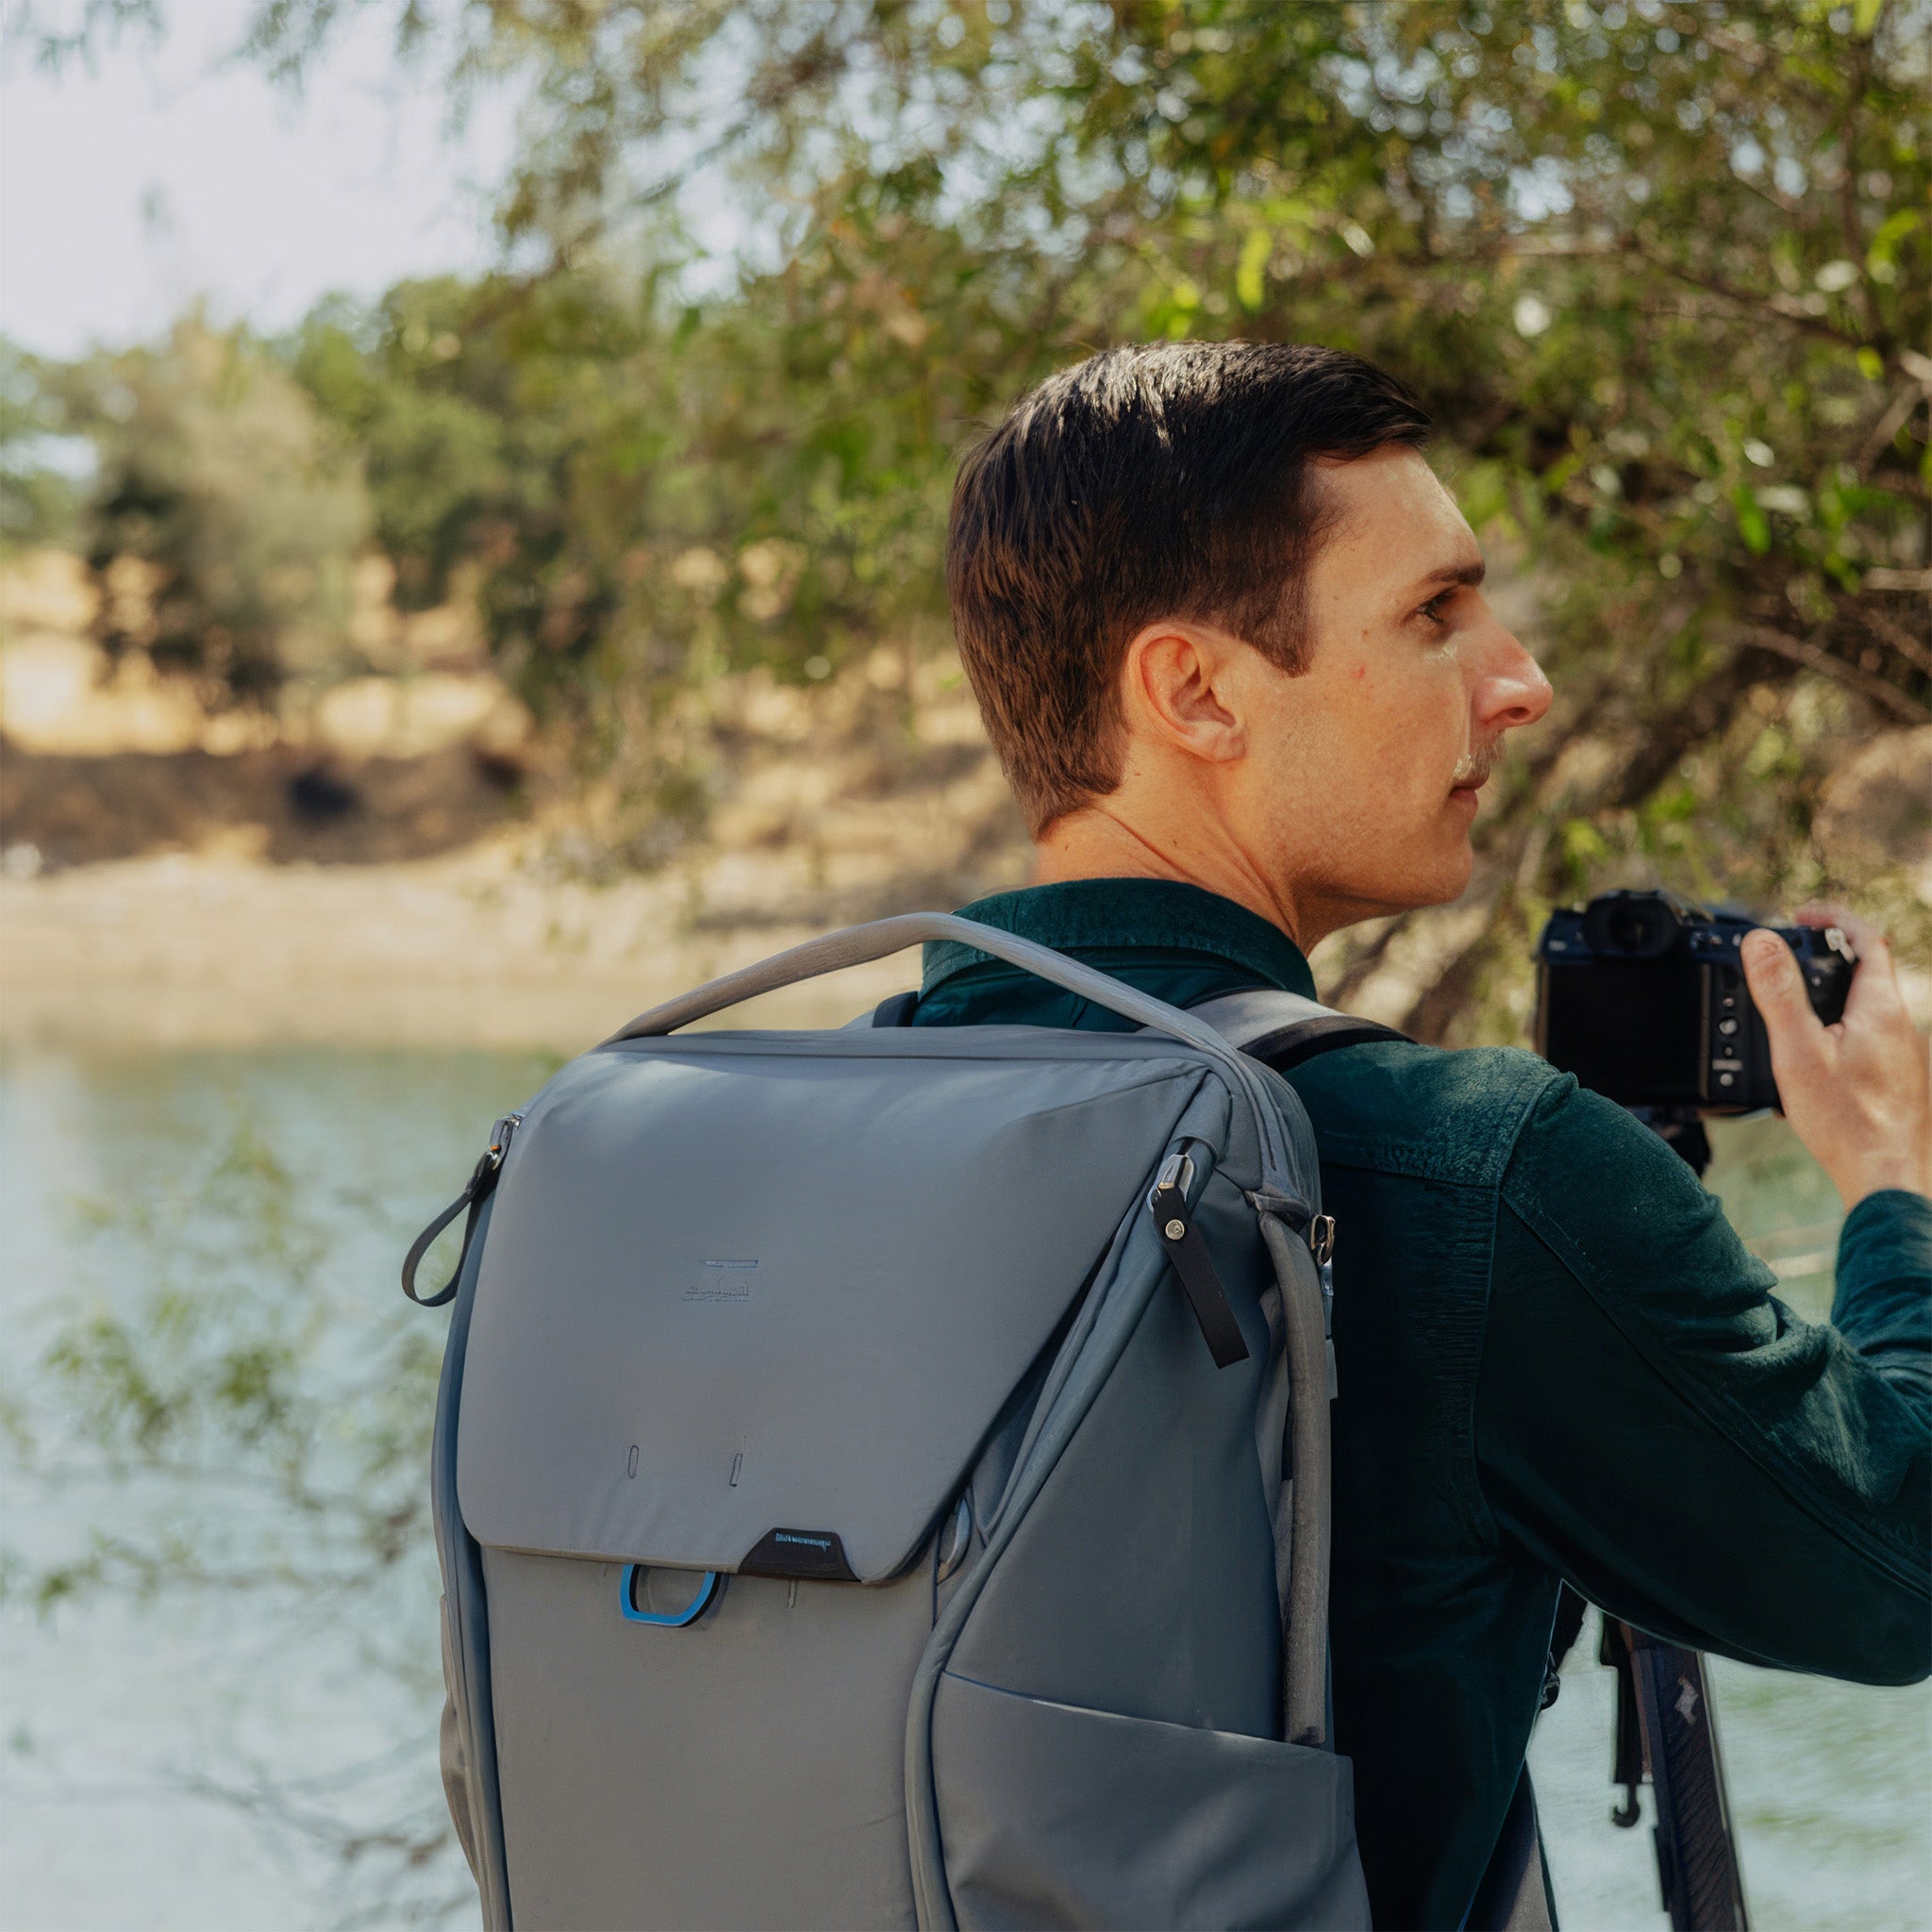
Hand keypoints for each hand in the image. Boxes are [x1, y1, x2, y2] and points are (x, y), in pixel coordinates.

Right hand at [1741, 906, 1931, 1209]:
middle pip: (1866, 971)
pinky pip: (1868, 1039)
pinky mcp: (1898, 1080)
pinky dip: (1838, 1032)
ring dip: (1830, 998)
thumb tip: (1760, 942)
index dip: (1833, 918)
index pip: (1867, 938)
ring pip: (1866, 1007)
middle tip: (1784, 964)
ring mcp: (1903, 1054)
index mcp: (1880, 1007)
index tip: (1801, 917)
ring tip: (1790, 1015)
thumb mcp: (1798, 1050)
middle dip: (1824, 958)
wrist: (1886, 1176)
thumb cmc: (1847, 1121)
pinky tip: (1814, 1062)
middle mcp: (1901, 1025)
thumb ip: (1779, 993)